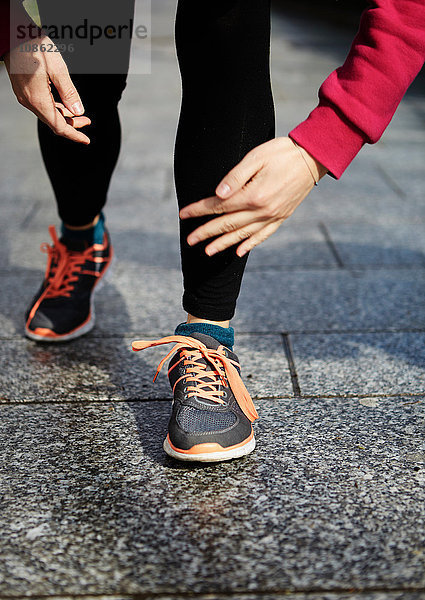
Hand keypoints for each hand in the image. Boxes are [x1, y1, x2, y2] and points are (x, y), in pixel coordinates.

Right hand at [4, 34, 90, 143]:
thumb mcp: (58, 70)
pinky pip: (41, 105)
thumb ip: (69, 93)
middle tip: (87, 121)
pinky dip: (55, 107)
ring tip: (79, 113)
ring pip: (48, 113)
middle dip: (72, 125)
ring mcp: (25, 96)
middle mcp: (29, 101)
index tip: (86, 140)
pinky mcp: (24, 89)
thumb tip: (79, 112)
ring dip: (64, 116)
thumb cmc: (34, 47)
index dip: (74, 135)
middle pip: (53, 122)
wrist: (12, 34)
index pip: (59, 127)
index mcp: (38, 100)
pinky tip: (64, 104)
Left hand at [180, 137, 327, 256]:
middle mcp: (262, 210)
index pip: (219, 206)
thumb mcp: (255, 157)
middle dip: (206, 232)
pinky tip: (239, 252)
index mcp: (253, 195)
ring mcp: (273, 216)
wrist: (313, 158)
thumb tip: (217, 194)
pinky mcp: (282, 217)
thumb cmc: (281, 153)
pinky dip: (250, 244)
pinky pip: (263, 235)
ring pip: (243, 234)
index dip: (199, 211)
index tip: (183, 215)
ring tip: (208, 252)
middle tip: (189, 240)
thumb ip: (235, 177)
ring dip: (224, 243)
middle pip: (228, 224)